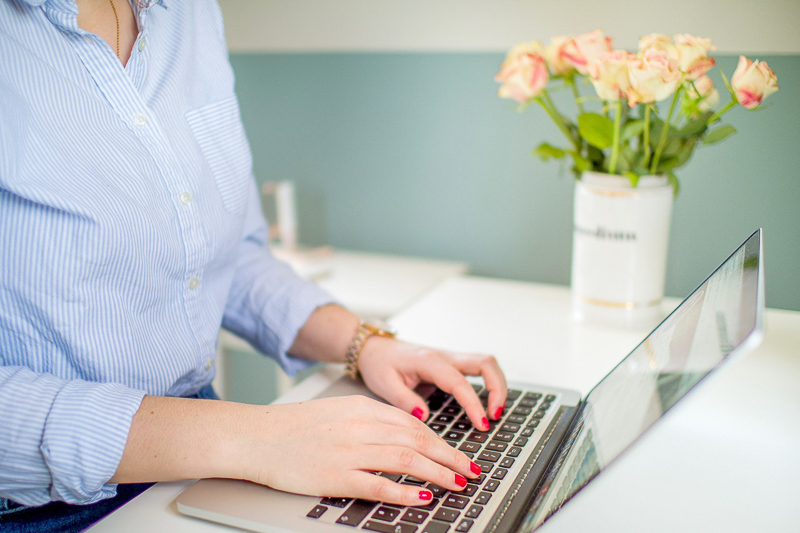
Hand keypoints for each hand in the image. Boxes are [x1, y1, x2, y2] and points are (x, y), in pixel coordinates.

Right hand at [240, 395, 481, 504]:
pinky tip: (423, 498)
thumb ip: (369, 420)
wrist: (255, 436)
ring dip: (438, 473)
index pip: (412, 424)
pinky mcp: (336, 476)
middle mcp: (359, 426)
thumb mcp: (337, 412)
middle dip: (450, 456)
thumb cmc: (293, 427)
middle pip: (417, 440)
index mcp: (361, 408)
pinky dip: (405, 492)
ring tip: (457, 483)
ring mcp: (349, 451)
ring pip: (406, 460)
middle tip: (471, 469)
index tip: (458, 453)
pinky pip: (379, 484)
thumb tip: (405, 434)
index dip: (441, 440)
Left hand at [357, 337, 507, 430]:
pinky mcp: (451, 365)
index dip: (474, 404)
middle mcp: (444, 357)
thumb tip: (425, 416)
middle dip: (498, 388)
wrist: (373, 348)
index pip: (460, 382)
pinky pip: (478, 370)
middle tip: (496, 415)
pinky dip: (488, 384)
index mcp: (429, 361)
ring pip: (486, 364)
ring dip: (497, 385)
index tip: (482, 423)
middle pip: (485, 363)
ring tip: (495, 412)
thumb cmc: (379, 363)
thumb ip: (405, 401)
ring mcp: (450, 359)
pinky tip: (486, 404)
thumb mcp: (385, 385)